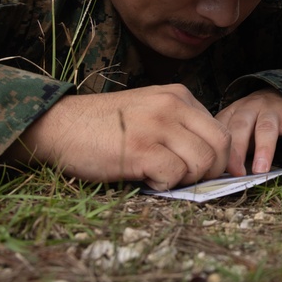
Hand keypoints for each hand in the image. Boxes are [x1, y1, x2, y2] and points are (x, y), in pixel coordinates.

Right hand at [4, 84, 231, 190]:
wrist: (59, 126)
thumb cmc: (105, 126)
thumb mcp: (151, 111)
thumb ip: (181, 127)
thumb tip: (212, 161)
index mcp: (179, 95)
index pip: (221, 131)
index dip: (217, 159)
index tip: (201, 172)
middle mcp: (173, 105)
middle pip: (221, 146)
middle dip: (210, 172)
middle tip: (184, 179)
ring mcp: (158, 125)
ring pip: (203, 163)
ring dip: (185, 179)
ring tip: (160, 175)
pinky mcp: (141, 149)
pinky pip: (175, 175)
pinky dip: (164, 185)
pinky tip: (146, 178)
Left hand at [215, 89, 281, 174]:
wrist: (277, 93)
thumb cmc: (253, 118)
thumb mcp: (235, 124)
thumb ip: (228, 144)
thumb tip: (220, 172)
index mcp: (234, 112)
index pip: (225, 131)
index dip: (224, 152)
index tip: (225, 172)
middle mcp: (251, 107)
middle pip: (242, 126)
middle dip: (238, 150)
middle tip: (239, 173)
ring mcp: (273, 109)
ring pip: (267, 128)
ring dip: (264, 149)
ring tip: (262, 170)